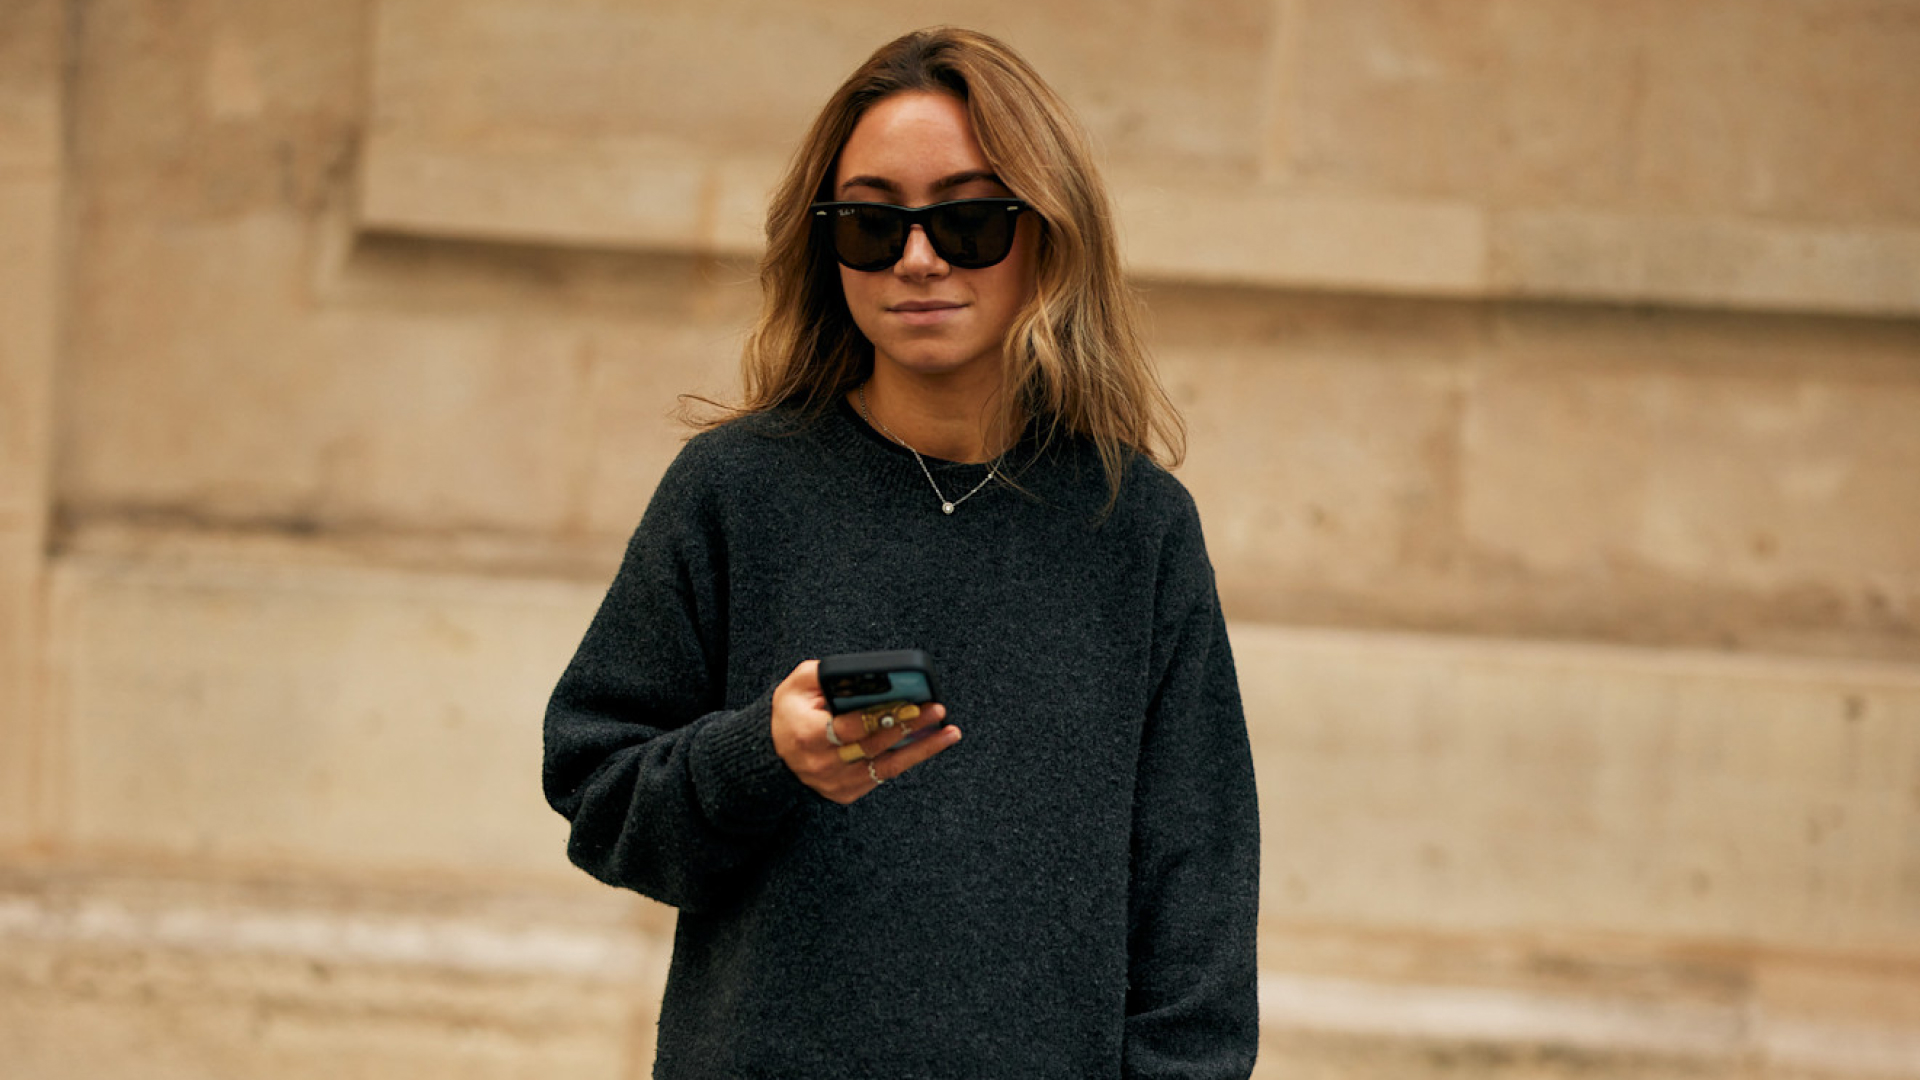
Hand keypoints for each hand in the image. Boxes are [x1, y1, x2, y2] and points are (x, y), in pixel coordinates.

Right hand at [770, 660, 961, 804]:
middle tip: (937, 710)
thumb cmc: (791, 712)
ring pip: (886, 768)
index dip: (883, 716)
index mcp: (808, 735)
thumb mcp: (797, 685)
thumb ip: (827, 674)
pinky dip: (908, 759)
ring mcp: (835, 782)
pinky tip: (930, 744)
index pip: (852, 727)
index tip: (911, 702)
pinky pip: (883, 776)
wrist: (773, 751)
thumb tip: (865, 672)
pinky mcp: (846, 793)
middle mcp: (822, 764)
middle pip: (875, 747)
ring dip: (921, 750)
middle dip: (909, 727)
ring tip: (950, 733)